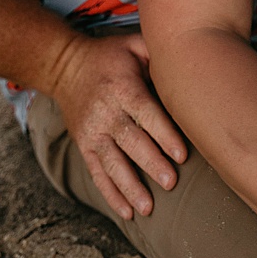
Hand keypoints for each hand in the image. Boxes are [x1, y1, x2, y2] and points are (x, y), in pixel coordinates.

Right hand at [49, 32, 187, 218]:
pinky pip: (97, 173)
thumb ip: (159, 55)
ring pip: (112, 163)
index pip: (146, 114)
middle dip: (151, 164)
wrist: (64, 67)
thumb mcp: (134, 45)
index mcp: (123, 88)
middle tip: (171, 183)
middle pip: (131, 142)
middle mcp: (105, 114)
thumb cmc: (111, 56)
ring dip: (130, 187)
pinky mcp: (83, 146)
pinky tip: (127, 212)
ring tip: (148, 207)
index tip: (182, 154)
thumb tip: (192, 63)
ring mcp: (92, 133)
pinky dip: (111, 194)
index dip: (164, 135)